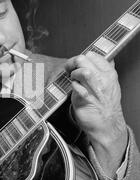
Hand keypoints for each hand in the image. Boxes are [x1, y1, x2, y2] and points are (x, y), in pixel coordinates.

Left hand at [65, 52, 127, 176]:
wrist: (107, 124)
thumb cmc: (105, 105)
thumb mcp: (108, 83)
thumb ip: (101, 70)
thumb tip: (92, 58)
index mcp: (109, 73)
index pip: (92, 55)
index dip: (80, 58)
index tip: (75, 64)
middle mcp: (103, 79)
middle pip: (83, 59)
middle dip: (72, 64)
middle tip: (69, 70)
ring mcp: (95, 89)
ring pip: (81, 71)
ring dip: (73, 75)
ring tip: (73, 80)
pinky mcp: (86, 99)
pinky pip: (76, 87)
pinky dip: (72, 87)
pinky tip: (75, 91)